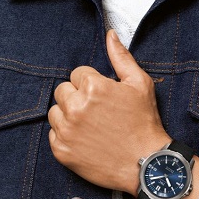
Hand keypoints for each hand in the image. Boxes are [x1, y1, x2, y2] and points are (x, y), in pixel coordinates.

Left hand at [47, 30, 169, 194]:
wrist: (146, 164)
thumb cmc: (145, 123)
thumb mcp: (140, 84)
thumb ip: (121, 57)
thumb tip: (110, 34)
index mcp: (93, 87)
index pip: (78, 74)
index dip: (93, 84)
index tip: (106, 98)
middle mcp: (75, 107)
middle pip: (62, 90)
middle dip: (77, 96)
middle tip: (98, 112)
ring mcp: (66, 131)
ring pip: (55, 112)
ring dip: (69, 115)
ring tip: (91, 126)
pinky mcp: (61, 151)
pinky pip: (53, 134)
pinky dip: (66, 136)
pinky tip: (86, 140)